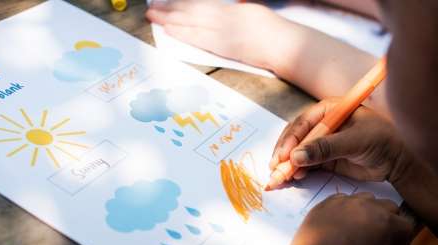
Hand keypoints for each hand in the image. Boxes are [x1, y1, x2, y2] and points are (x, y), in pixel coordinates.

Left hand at [146, 0, 289, 69]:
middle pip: (192, 11)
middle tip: (153, 8)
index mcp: (232, 8)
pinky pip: (200, 38)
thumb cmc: (273, 32)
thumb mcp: (252, 13)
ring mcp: (225, 31)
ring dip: (171, 19)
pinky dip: (183, 33)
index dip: (181, 3)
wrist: (284, 45)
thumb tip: (223, 11)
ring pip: (192, 22)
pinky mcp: (225, 47)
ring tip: (154, 17)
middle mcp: (226, 17)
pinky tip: (171, 30)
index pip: (201, 4)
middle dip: (170, 9)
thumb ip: (234, 13)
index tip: (167, 2)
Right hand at [270, 98, 414, 182]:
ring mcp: (324, 142)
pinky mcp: (326, 159)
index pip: (303, 123)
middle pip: (296, 137)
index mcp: (329, 110)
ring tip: (280, 177)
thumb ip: (326, 148)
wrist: (399, 161)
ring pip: (299, 152)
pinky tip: (294, 178)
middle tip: (275, 169)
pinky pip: (307, 164)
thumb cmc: (382, 141)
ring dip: (288, 164)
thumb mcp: (355, 141)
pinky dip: (298, 171)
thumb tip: (297, 156)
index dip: (290, 140)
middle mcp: (323, 125)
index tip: (283, 157)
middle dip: (284, 154)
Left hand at [284, 193, 421, 244]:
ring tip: (359, 241)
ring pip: (364, 201)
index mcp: (386, 222)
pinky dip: (344, 214)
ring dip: (368, 217)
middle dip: (389, 229)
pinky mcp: (321, 207)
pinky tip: (339, 235)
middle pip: (388, 209)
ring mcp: (341, 204)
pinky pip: (340, 202)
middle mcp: (366, 207)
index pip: (406, 229)